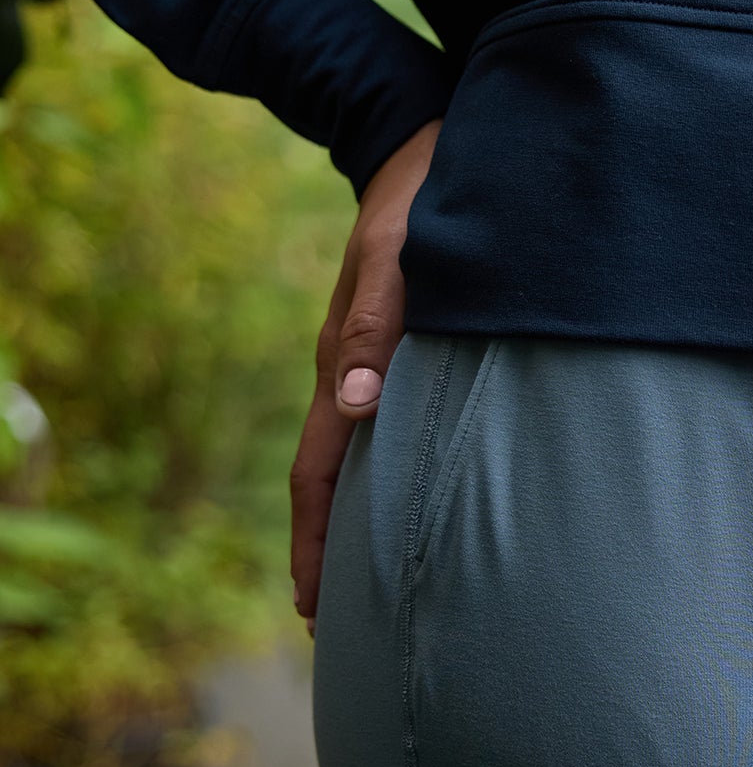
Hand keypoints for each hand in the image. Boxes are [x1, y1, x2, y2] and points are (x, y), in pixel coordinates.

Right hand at [289, 120, 441, 634]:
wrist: (420, 143)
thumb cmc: (423, 202)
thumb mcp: (400, 256)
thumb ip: (379, 325)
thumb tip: (354, 405)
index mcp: (344, 361)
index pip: (318, 471)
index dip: (316, 541)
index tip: (314, 604)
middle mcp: (351, 371)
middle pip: (327, 478)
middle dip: (326, 550)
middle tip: (331, 623)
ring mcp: (371, 360)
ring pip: (354, 458)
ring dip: (354, 518)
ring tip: (363, 578)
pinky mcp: (398, 346)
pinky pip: (382, 428)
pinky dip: (381, 475)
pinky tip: (401, 496)